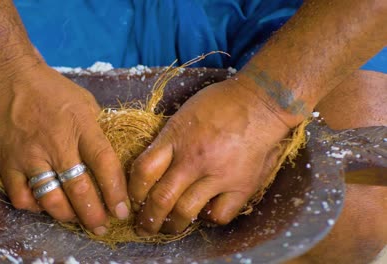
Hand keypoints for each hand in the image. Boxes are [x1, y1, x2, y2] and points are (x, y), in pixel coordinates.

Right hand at [0, 61, 128, 234]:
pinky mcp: (6, 162)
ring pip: (51, 199)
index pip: (105, 164)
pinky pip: (21, 197)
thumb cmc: (48, 87)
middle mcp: (56, 144)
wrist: (4, 74)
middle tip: (101, 226)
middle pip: (79, 190)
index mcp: (81, 125)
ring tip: (74, 217)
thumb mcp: (83, 100)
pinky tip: (43, 204)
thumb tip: (107, 155)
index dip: (116, 192)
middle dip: (94, 214)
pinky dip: (35, 206)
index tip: (122, 210)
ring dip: (66, 215)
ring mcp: (29, 155)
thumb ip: (95, 129)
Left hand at [129, 79, 290, 234]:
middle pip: (160, 198)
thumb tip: (152, 168)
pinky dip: (208, 218)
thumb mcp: (184, 115)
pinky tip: (206, 211)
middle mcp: (194, 159)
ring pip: (185, 212)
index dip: (134, 191)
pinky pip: (219, 215)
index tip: (134, 199)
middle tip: (145, 227)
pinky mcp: (241, 186)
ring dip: (173, 225)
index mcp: (176, 138)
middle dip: (148, 219)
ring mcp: (218, 175)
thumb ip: (167, 141)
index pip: (143, 171)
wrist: (261, 102)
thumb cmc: (221, 103)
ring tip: (170, 227)